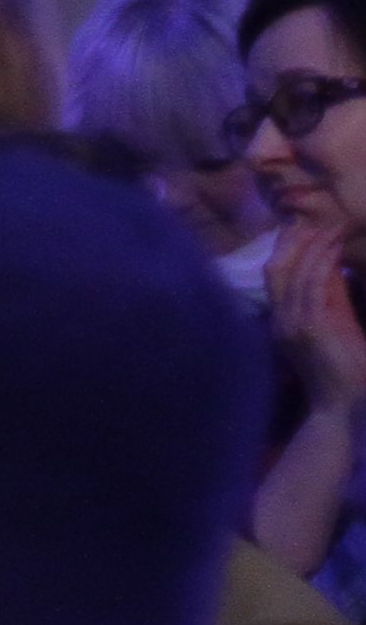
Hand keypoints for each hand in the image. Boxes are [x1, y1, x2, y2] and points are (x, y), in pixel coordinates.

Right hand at [278, 220, 365, 411]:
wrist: (346, 406)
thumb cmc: (347, 371)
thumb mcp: (339, 327)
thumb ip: (333, 299)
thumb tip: (335, 268)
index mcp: (283, 322)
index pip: (277, 276)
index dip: (287, 249)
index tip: (302, 226)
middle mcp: (281, 320)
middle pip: (277, 269)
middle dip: (293, 242)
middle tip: (311, 219)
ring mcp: (292, 324)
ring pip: (294, 275)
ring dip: (313, 248)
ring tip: (330, 229)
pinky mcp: (310, 328)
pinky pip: (312, 288)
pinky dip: (322, 266)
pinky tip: (334, 251)